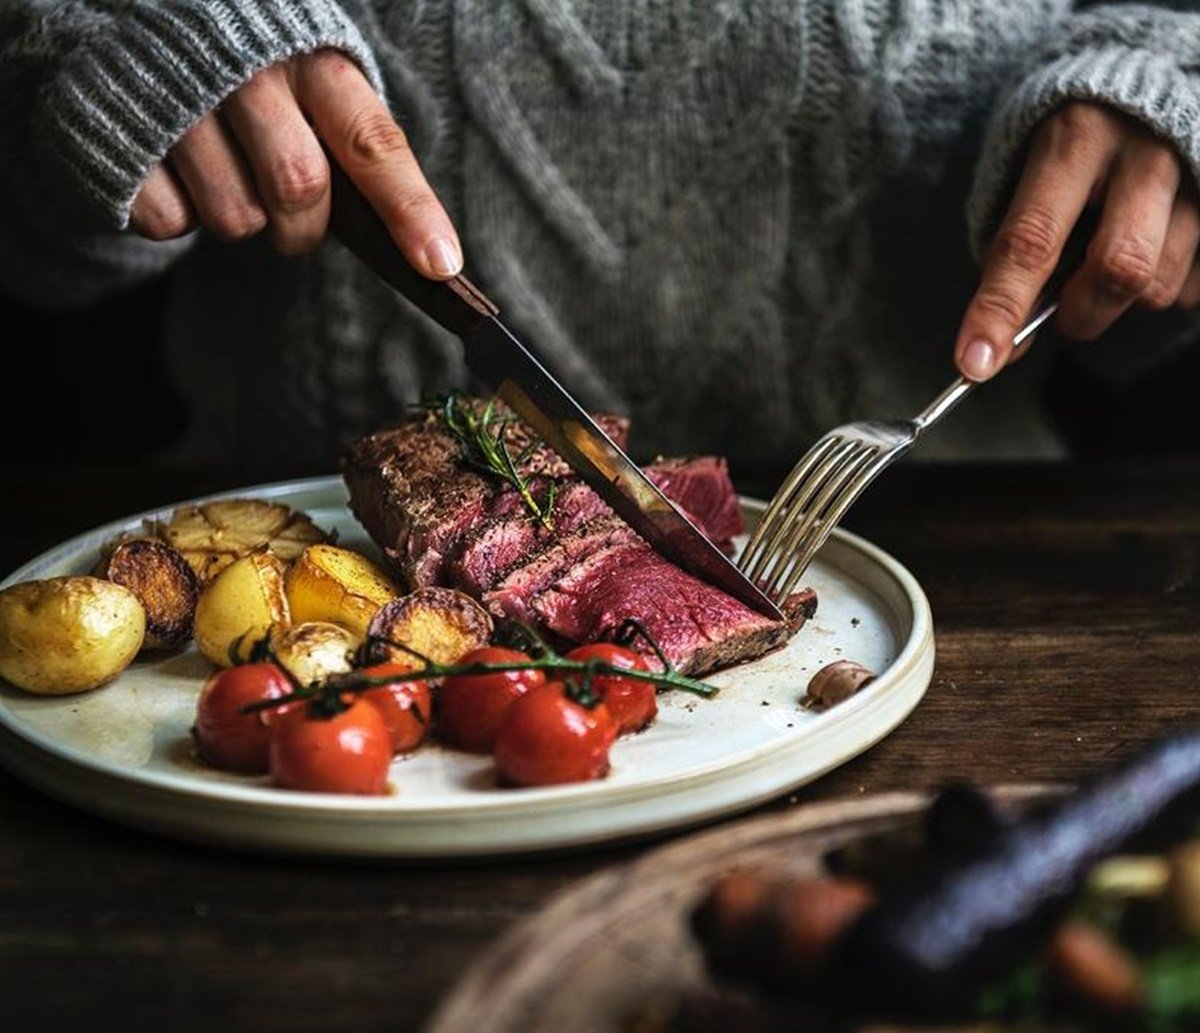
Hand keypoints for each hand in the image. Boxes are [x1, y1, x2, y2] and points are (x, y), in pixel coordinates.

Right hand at [129, 49, 460, 278]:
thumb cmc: (260, 76)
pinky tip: (176, 169)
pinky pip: (171, 222)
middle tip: (294, 220)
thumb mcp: (317, 85)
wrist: (148, 27)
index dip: (410, 209)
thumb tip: (423, 250)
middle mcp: (249, 72)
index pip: (373, 142)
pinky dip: (180, 217)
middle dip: (304, 229)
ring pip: (236, 218)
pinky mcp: (126, 134)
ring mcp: (182, 100)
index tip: (440, 266)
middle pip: (299, 190)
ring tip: (227, 172)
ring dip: (241, 220)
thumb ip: (359, 148)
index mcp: (313, 61)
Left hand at [955, 102, 1199, 380]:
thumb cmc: (1071, 146)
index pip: (1031, 241)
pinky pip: (1194, 284)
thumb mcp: (1027, 178)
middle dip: (1080, 313)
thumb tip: (995, 350)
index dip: (999, 309)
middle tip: (1064, 311)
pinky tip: (1149, 250)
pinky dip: (1163, 287)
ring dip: (1122, 302)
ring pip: (1161, 284)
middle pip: (1118, 270)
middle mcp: (1144, 151)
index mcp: (1074, 139)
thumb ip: (1012, 257)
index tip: (974, 363)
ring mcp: (1197, 173)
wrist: (1145, 83)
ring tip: (1107, 262)